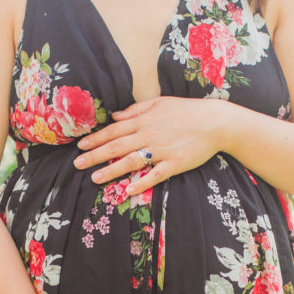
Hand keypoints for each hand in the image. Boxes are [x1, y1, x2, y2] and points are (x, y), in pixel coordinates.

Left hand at [72, 96, 230, 195]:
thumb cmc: (187, 111)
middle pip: (117, 146)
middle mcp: (149, 135)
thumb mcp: (160, 103)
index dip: (96, 139)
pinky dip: (142, 182)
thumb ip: (136, 110)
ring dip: (112, 170)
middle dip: (95, 155)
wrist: (216, 121)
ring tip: (95, 178)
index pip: (114, 130)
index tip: (80, 146)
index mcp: (144, 120)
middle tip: (77, 165)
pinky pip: (155, 174)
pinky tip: (128, 190)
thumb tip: (115, 116)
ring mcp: (162, 150)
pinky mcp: (175, 163)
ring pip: (131, 161)